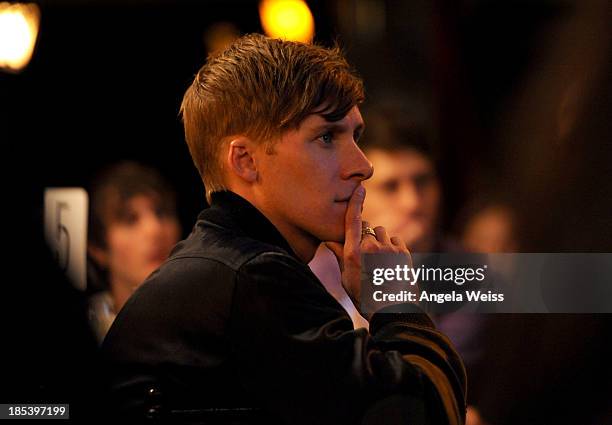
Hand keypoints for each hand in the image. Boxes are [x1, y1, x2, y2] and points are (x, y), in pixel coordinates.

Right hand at [325, 186, 411, 320]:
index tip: (359, 189)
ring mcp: (388, 249)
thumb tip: (329, 241)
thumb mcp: (346, 279)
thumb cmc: (364, 298)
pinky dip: (391, 245)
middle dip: (364, 234)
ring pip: (381, 232)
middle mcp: (370, 247)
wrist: (392, 310)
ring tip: (378, 257)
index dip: (355, 203)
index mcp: (353, 253)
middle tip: (364, 252)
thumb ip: (340, 256)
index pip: (352, 221)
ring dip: (378, 239)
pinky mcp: (403, 253)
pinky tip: (389, 260)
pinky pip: (395, 239)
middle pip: (366, 227)